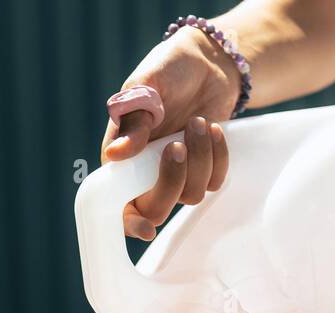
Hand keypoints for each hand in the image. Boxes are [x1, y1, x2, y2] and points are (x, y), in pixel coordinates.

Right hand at [101, 27, 240, 239]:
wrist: (207, 61)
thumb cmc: (168, 69)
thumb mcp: (144, 87)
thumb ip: (132, 121)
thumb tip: (115, 155)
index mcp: (122, 159)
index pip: (118, 205)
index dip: (129, 223)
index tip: (145, 229)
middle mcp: (146, 172)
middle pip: (156, 209)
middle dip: (171, 181)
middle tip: (177, 145)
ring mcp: (177, 173)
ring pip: (190, 195)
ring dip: (199, 159)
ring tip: (198, 122)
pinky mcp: (205, 168)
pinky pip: (215, 182)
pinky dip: (218, 157)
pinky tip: (215, 129)